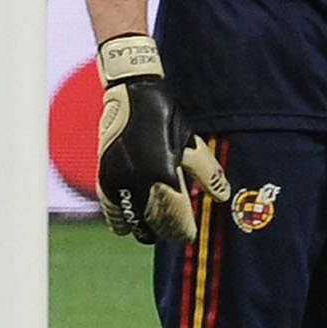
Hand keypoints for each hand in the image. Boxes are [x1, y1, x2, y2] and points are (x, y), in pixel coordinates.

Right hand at [95, 34, 231, 242]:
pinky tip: (129, 221)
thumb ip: (208, 174)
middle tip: (175, 230)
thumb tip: (222, 197)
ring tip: (155, 225)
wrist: (132, 94)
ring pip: (131, 221)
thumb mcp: (192, 144)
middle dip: (165, 230)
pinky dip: (121, 218)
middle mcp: (139, 183)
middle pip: (153, 225)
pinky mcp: (104, 177)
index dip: (183, 231)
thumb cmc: (165, 118)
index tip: (188, 233)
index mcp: (164, 176)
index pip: (174, 221)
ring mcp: (118, 182)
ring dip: (144, 226)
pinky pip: (111, 210)